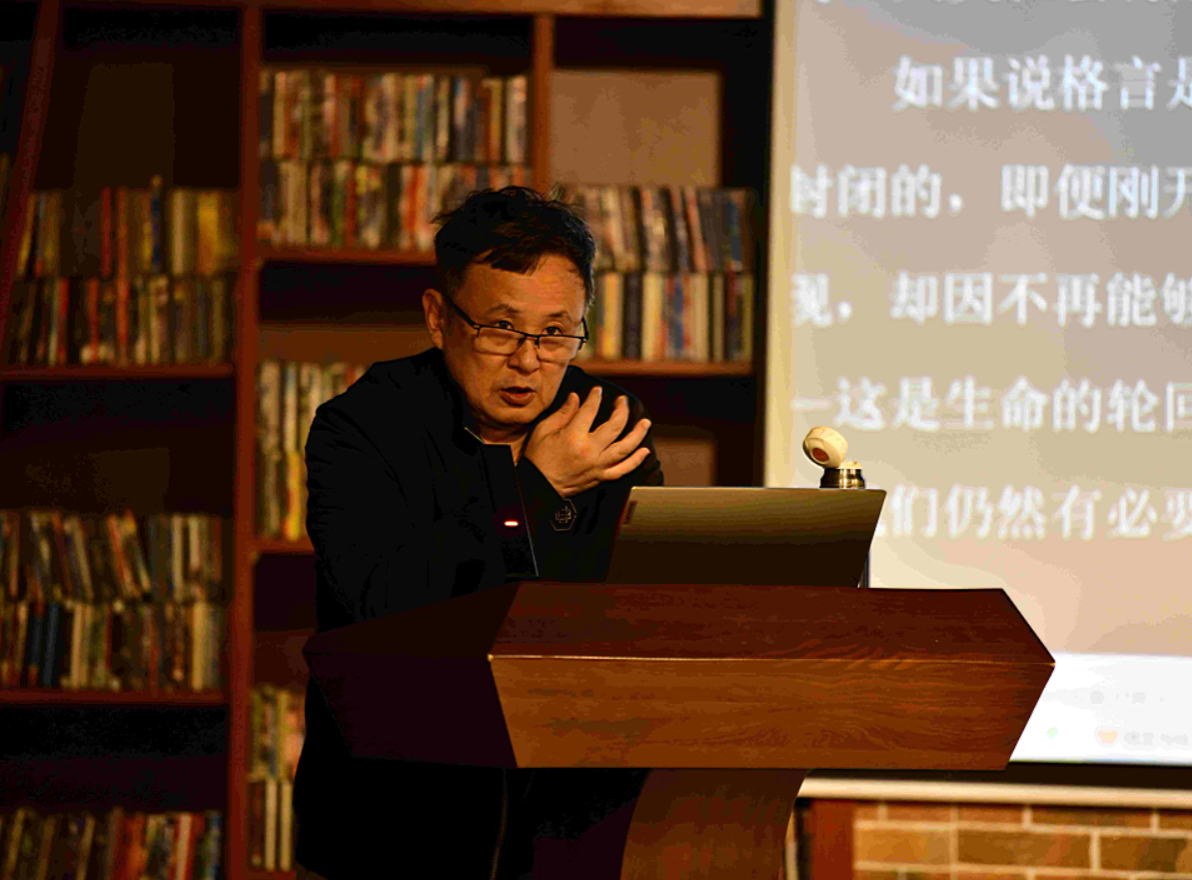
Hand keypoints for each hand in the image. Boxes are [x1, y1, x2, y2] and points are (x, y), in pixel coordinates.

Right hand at [523, 386, 651, 497]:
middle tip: (622, 401)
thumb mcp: (544, 431)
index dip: (595, 397)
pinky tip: (644, 451)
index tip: (598, 391)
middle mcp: (590, 450)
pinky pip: (623, 470)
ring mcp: (597, 465)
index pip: (590, 410)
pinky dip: (635, 461)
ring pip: (625, 447)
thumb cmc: (538, 458)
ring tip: (645, 423)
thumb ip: (563, 413)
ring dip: (638, 433)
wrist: (539, 487)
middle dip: (621, 409)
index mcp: (573, 436)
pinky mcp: (600, 477)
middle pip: (615, 425)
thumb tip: (576, 397)